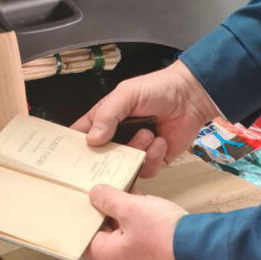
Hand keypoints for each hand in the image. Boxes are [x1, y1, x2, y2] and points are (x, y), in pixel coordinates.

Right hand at [72, 60, 216, 178]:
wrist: (191, 96)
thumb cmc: (158, 89)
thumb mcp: (127, 94)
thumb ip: (108, 114)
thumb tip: (92, 139)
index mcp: (106, 119)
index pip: (83, 136)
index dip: (74, 148)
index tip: (69, 159)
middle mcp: (119, 137)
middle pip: (102, 159)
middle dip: (106, 160)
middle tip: (111, 156)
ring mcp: (136, 150)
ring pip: (125, 167)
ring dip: (137, 152)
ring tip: (148, 133)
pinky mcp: (154, 159)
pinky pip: (147, 170)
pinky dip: (153, 157)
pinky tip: (160, 140)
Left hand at [86, 185, 185, 259]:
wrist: (198, 249)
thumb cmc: (162, 235)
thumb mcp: (130, 208)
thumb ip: (109, 199)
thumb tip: (95, 193)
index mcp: (105, 255)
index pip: (84, 233)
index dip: (83, 213)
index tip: (83, 196)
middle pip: (103, 231)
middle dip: (104, 209)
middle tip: (102, 187)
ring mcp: (136, 257)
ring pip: (122, 229)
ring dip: (122, 210)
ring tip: (121, 187)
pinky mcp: (152, 251)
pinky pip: (138, 231)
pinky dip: (137, 217)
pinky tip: (140, 198)